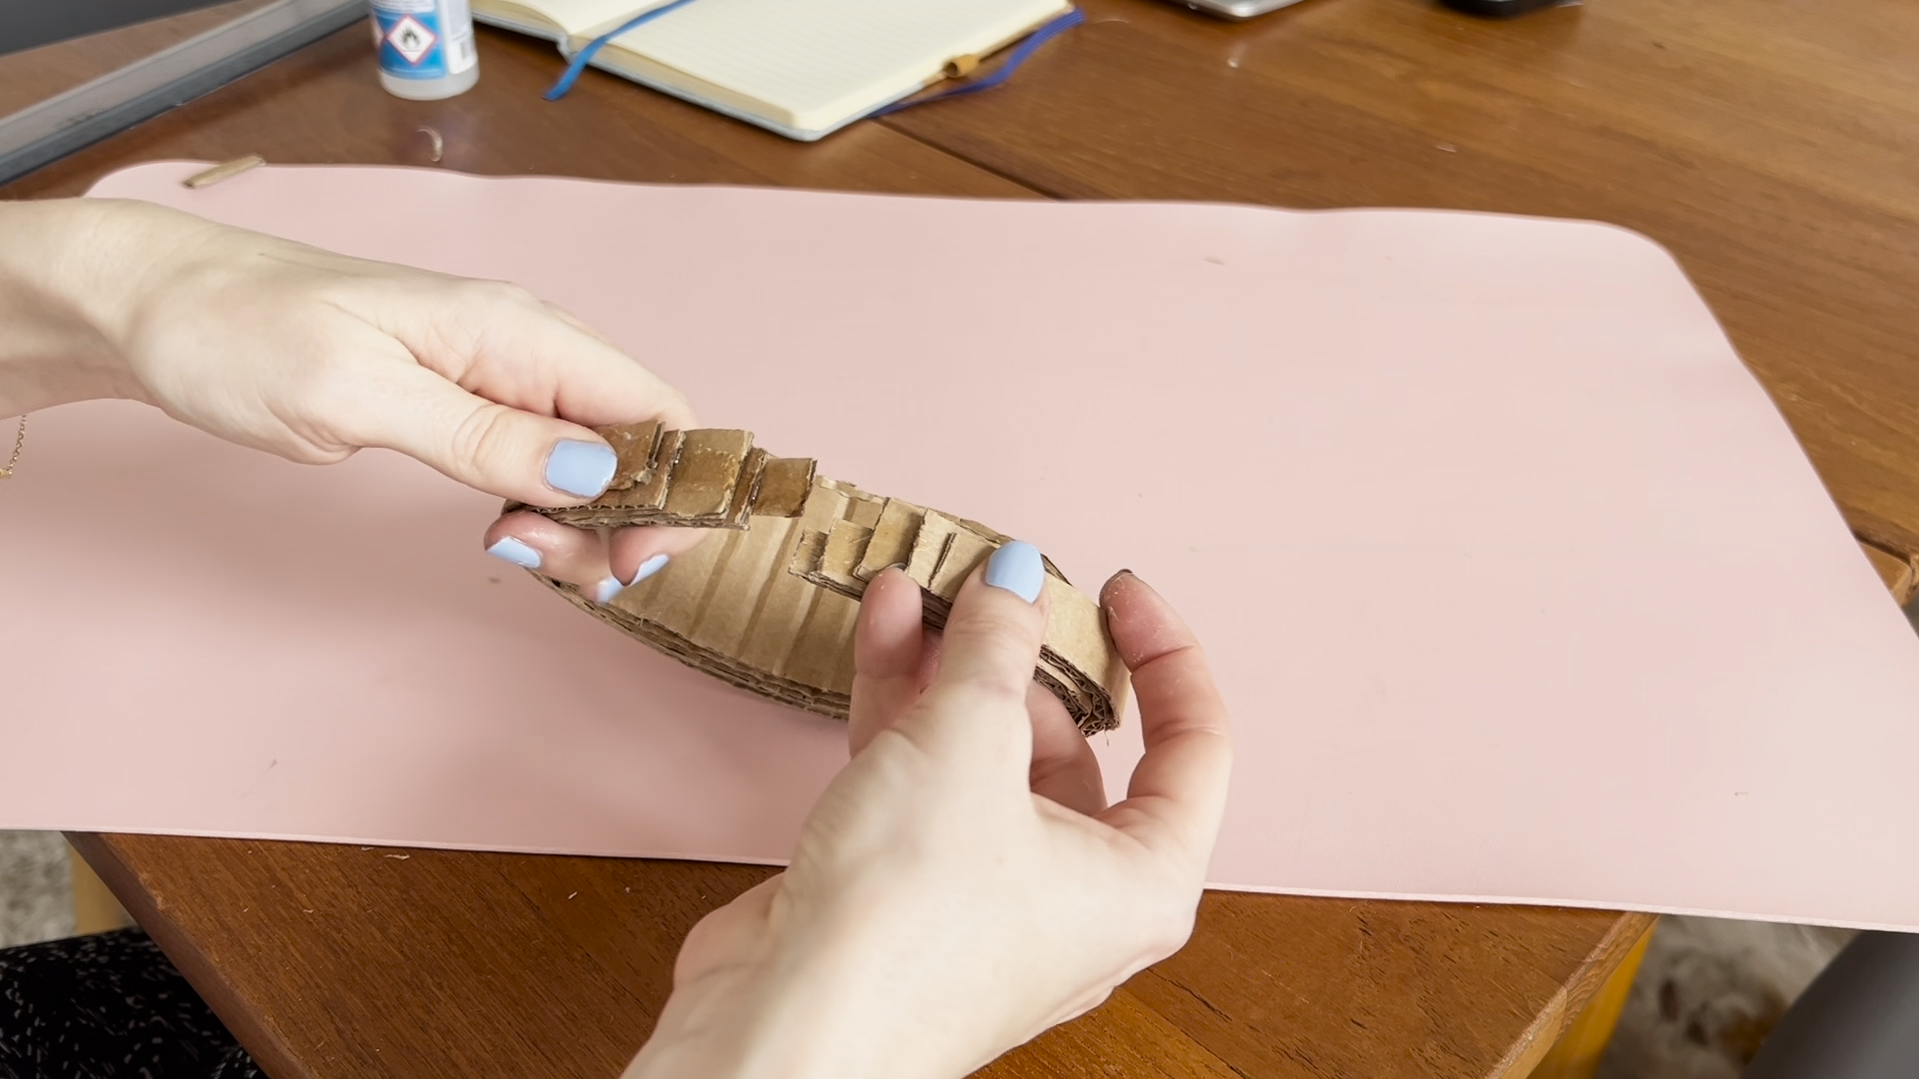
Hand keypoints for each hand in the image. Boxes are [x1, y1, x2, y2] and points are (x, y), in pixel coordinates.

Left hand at [0, 198, 701, 593]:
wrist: (156, 305)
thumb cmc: (239, 332)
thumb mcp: (355, 393)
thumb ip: (480, 436)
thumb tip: (593, 472)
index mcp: (515, 331)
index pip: (654, 409)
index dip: (670, 491)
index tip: (626, 559)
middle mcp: (524, 347)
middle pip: (639, 443)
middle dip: (626, 521)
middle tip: (557, 572)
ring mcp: (498, 376)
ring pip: (597, 459)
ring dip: (585, 524)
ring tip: (516, 551)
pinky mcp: (469, 403)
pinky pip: (546, 460)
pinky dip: (546, 511)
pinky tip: (506, 533)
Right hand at [626, 553, 1233, 1078]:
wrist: (785, 1024)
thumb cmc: (908, 925)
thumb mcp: (970, 741)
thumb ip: (997, 646)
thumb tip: (1013, 581)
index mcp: (1142, 879)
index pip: (1193, 745)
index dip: (1163, 653)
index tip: (1118, 590)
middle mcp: (1075, 894)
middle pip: (1073, 742)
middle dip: (1026, 653)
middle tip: (993, 585)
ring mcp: (986, 892)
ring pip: (986, 753)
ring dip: (953, 666)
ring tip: (924, 586)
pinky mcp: (907, 885)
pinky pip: (923, 776)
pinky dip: (906, 704)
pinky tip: (885, 627)